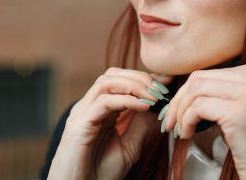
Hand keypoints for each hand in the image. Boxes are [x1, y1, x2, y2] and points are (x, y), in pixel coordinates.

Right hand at [47, 68, 173, 179]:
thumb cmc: (100, 174)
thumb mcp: (129, 147)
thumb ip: (141, 125)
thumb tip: (158, 105)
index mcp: (99, 110)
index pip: (120, 81)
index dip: (144, 79)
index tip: (167, 83)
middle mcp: (88, 107)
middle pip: (112, 75)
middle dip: (140, 77)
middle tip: (162, 89)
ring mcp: (81, 113)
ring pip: (106, 82)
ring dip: (134, 85)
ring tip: (154, 96)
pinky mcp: (79, 124)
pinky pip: (103, 102)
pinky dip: (126, 100)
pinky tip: (143, 106)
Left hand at [164, 64, 245, 179]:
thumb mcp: (241, 108)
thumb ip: (221, 94)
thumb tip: (184, 93)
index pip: (206, 74)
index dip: (185, 93)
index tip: (175, 111)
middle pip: (197, 79)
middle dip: (178, 101)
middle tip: (170, 122)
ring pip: (194, 90)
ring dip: (180, 112)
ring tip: (181, 129)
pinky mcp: (240, 112)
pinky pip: (198, 107)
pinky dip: (186, 121)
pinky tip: (189, 134)